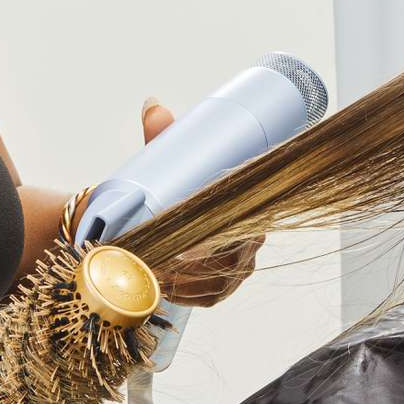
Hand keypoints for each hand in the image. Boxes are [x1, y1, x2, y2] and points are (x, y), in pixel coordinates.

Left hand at [141, 96, 264, 306]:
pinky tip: (166, 292)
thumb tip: (154, 105)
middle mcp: (250, 238)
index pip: (240, 225)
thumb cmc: (179, 186)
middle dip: (192, 267)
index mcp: (246, 205)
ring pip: (219, 282)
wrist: (180, 214)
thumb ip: (164, 136)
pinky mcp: (225, 287)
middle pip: (229, 259)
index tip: (186, 244)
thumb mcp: (172, 160)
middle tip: (159, 261)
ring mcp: (240, 267)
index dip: (213, 239)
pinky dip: (189, 298)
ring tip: (154, 276)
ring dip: (186, 284)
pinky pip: (212, 298)